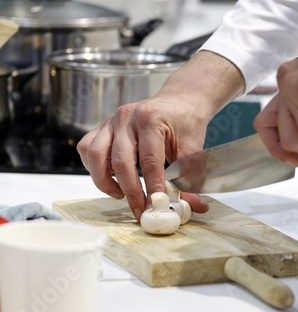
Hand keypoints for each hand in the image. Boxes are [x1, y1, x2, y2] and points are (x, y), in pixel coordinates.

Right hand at [77, 51, 244, 219]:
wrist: (178, 101)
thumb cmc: (186, 123)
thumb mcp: (193, 148)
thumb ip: (191, 177)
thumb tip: (197, 207)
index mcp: (151, 119)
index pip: (149, 160)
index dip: (152, 187)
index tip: (156, 207)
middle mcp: (126, 117)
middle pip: (120, 161)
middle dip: (130, 191)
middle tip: (140, 210)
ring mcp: (111, 120)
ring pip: (94, 154)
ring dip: (105, 181)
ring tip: (121, 195)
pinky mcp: (102, 126)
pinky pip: (87, 148)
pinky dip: (94, 168)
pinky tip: (111, 179)